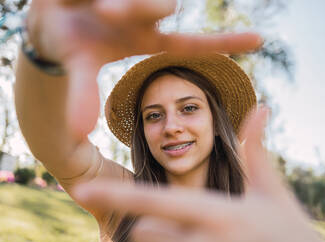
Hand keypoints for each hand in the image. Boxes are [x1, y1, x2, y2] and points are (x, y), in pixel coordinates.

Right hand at [27, 0, 262, 140]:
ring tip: (99, 8)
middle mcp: (143, 15)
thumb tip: (77, 132)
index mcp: (145, 38)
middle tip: (106, 11)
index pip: (190, 42)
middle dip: (137, 8)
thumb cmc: (68, 43)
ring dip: (118, 4)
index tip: (261, 40)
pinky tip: (98, 0)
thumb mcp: (78, 66)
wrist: (48, 19)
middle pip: (155, 7)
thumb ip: (82, 93)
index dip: (224, 41)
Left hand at [74, 107, 324, 241]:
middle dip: (141, 222)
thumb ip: (257, 149)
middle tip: (140, 209)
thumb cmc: (289, 230)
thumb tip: (261, 107)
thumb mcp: (270, 190)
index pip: (157, 202)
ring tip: (182, 233)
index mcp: (220, 212)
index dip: (118, 196)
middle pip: (146, 232)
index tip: (82, 189)